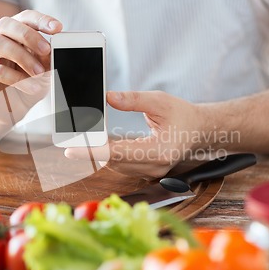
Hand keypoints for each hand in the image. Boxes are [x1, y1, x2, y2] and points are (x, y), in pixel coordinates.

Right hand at [0, 10, 62, 111]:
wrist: (8, 109)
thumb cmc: (24, 83)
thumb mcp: (41, 70)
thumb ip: (45, 58)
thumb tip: (52, 51)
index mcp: (12, 33)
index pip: (24, 18)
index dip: (41, 20)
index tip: (57, 28)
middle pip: (6, 25)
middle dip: (29, 36)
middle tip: (46, 50)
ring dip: (23, 57)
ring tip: (39, 72)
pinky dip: (17, 78)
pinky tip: (32, 87)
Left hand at [65, 91, 210, 178]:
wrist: (198, 130)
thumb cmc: (183, 114)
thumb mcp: (160, 100)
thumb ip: (134, 100)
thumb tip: (108, 97)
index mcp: (159, 151)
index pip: (118, 153)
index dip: (93, 151)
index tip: (71, 150)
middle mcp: (155, 167)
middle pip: (113, 161)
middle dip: (91, 150)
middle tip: (70, 138)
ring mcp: (151, 172)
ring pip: (115, 165)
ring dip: (99, 152)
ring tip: (83, 139)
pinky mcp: (147, 171)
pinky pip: (122, 165)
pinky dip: (109, 154)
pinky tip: (100, 143)